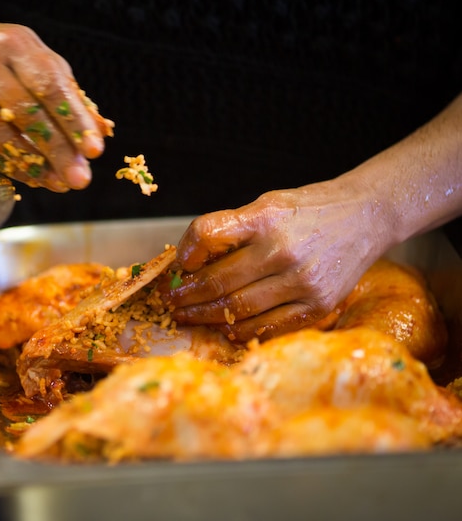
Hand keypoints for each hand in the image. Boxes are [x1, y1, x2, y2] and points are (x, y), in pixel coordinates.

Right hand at [0, 19, 112, 190]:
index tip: (94, 150)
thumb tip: (101, 132)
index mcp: (14, 44)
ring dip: (31, 164)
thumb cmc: (5, 56)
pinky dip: (5, 164)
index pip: (50, 86)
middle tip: (79, 179)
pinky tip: (29, 176)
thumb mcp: (40, 61)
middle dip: (56, 151)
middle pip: (24, 113)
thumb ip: (70, 95)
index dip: (73, 121)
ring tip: (57, 182)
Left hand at [160, 181, 392, 340]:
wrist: (366, 217)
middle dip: (187, 295)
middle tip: (170, 301)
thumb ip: (231, 229)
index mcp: (265, 218)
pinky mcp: (319, 305)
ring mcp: (302, 281)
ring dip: (206, 316)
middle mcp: (282, 250)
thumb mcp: (266, 205)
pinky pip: (270, 327)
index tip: (177, 266)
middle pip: (219, 280)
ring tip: (188, 317)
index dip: (186, 252)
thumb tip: (190, 261)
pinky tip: (225, 330)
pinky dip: (242, 332)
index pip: (208, 234)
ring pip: (239, 309)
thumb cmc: (308, 212)